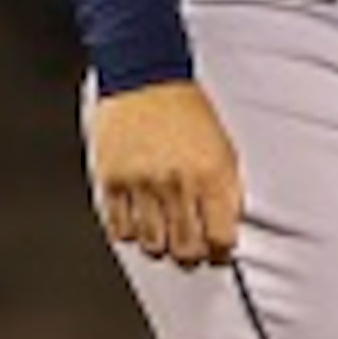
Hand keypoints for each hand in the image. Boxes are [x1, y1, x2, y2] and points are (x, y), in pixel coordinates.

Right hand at [91, 80, 242, 268]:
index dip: (221, 253)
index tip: (218, 253)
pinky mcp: (111, 181)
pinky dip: (131, 234)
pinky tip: (140, 225)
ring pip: (152, 244)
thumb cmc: (188, 113)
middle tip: (192, 253)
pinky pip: (120, 228)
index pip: (220, 237)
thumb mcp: (224, 148)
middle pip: (185, 248)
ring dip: (161, 248)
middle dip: (192, 257)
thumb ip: (226, 190)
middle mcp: (177, 184)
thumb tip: (226, 228)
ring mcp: (141, 184)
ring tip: (166, 240)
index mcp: (211, 175)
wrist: (146, 81)